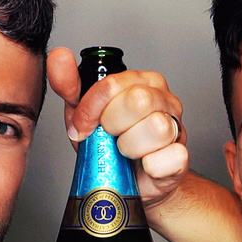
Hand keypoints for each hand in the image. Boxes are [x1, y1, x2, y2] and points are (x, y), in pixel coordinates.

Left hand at [47, 46, 188, 205]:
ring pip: (156, 128)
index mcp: (141, 82)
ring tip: (127, 153)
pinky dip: (152, 167)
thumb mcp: (85, 115)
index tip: (83, 127)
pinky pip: (170, 157)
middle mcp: (164, 99)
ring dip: (131, 147)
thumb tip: (59, 57)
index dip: (91, 110)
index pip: (113, 84)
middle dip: (113, 126)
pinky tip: (144, 166)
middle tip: (110, 139)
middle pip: (137, 101)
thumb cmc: (110, 147)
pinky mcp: (182, 157)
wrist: (131, 184)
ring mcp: (177, 127)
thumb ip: (70, 86)